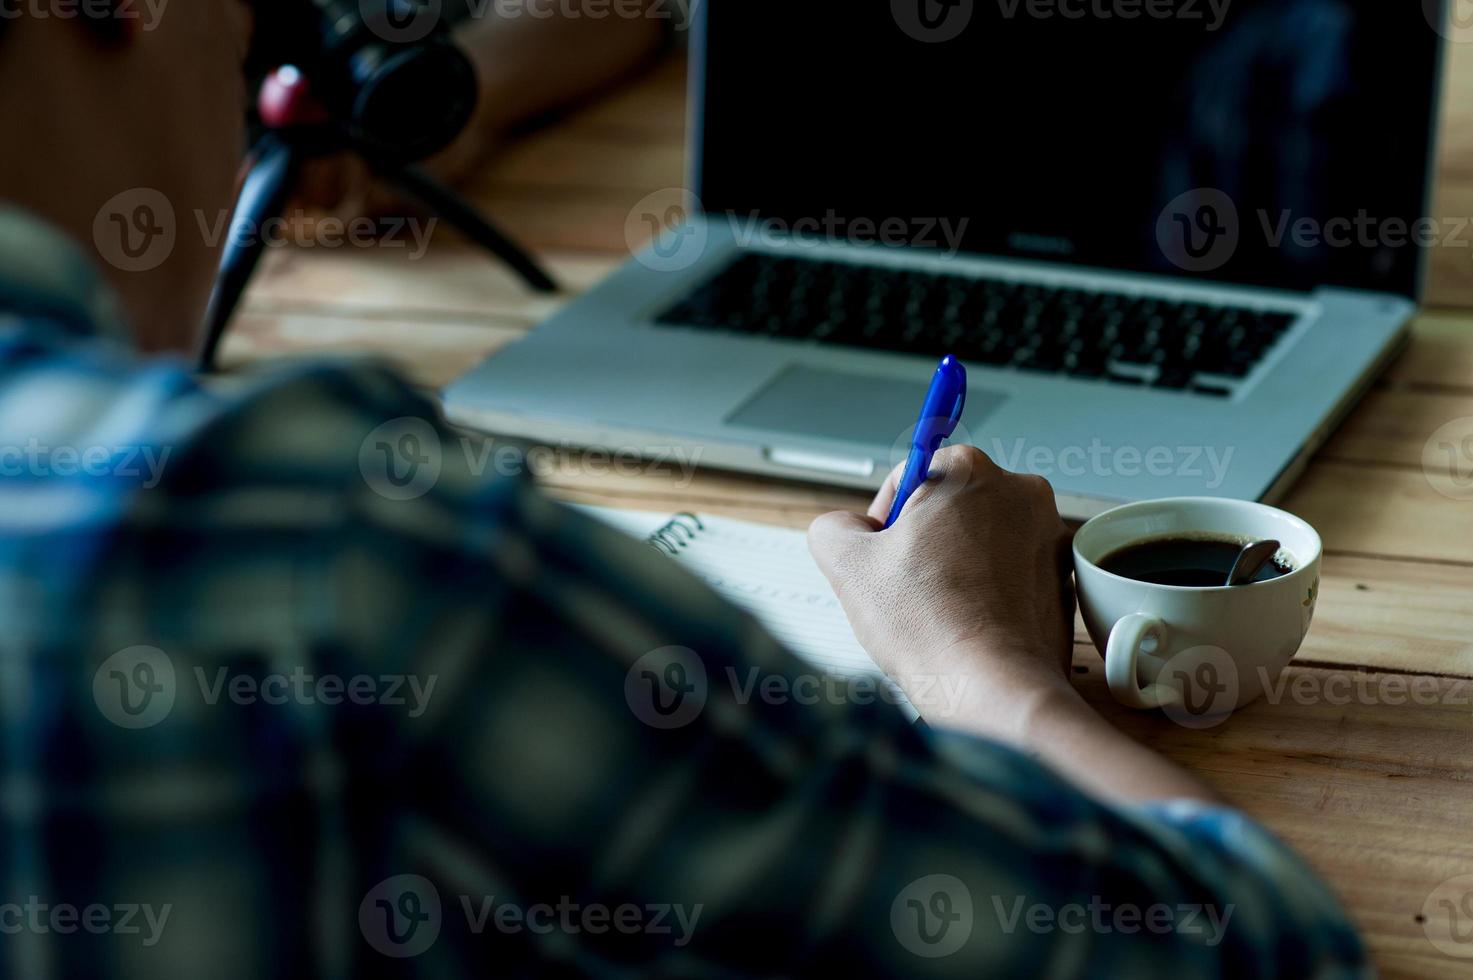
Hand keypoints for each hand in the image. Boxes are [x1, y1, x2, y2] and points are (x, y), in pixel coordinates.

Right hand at [808, 446, 1075, 707]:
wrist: (995, 689)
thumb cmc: (932, 626)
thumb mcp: (847, 565)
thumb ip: (832, 527)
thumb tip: (846, 530)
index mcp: (968, 471)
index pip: (908, 478)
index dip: (885, 521)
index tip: (886, 558)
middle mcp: (1020, 491)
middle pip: (949, 508)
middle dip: (924, 544)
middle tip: (909, 589)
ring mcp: (1049, 536)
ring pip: (982, 541)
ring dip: (957, 568)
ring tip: (941, 611)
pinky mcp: (1064, 579)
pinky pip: (1012, 574)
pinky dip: (989, 593)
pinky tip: (969, 624)